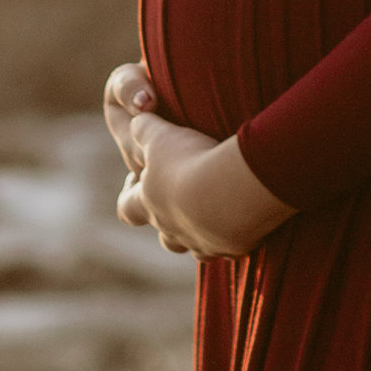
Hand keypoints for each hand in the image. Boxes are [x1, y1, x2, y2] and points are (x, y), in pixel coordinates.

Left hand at [101, 61, 291, 258]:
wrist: (228, 192)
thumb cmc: (188, 163)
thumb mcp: (159, 136)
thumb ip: (143, 128)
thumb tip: (135, 121)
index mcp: (150, 204)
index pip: (126, 208)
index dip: (130, 196)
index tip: (139, 181)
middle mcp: (172, 230)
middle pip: (165, 237)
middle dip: (171, 221)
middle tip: (184, 200)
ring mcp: (202, 243)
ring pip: (197, 247)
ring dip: (202, 233)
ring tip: (216, 213)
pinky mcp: (231, 248)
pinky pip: (229, 248)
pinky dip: (232, 236)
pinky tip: (243, 219)